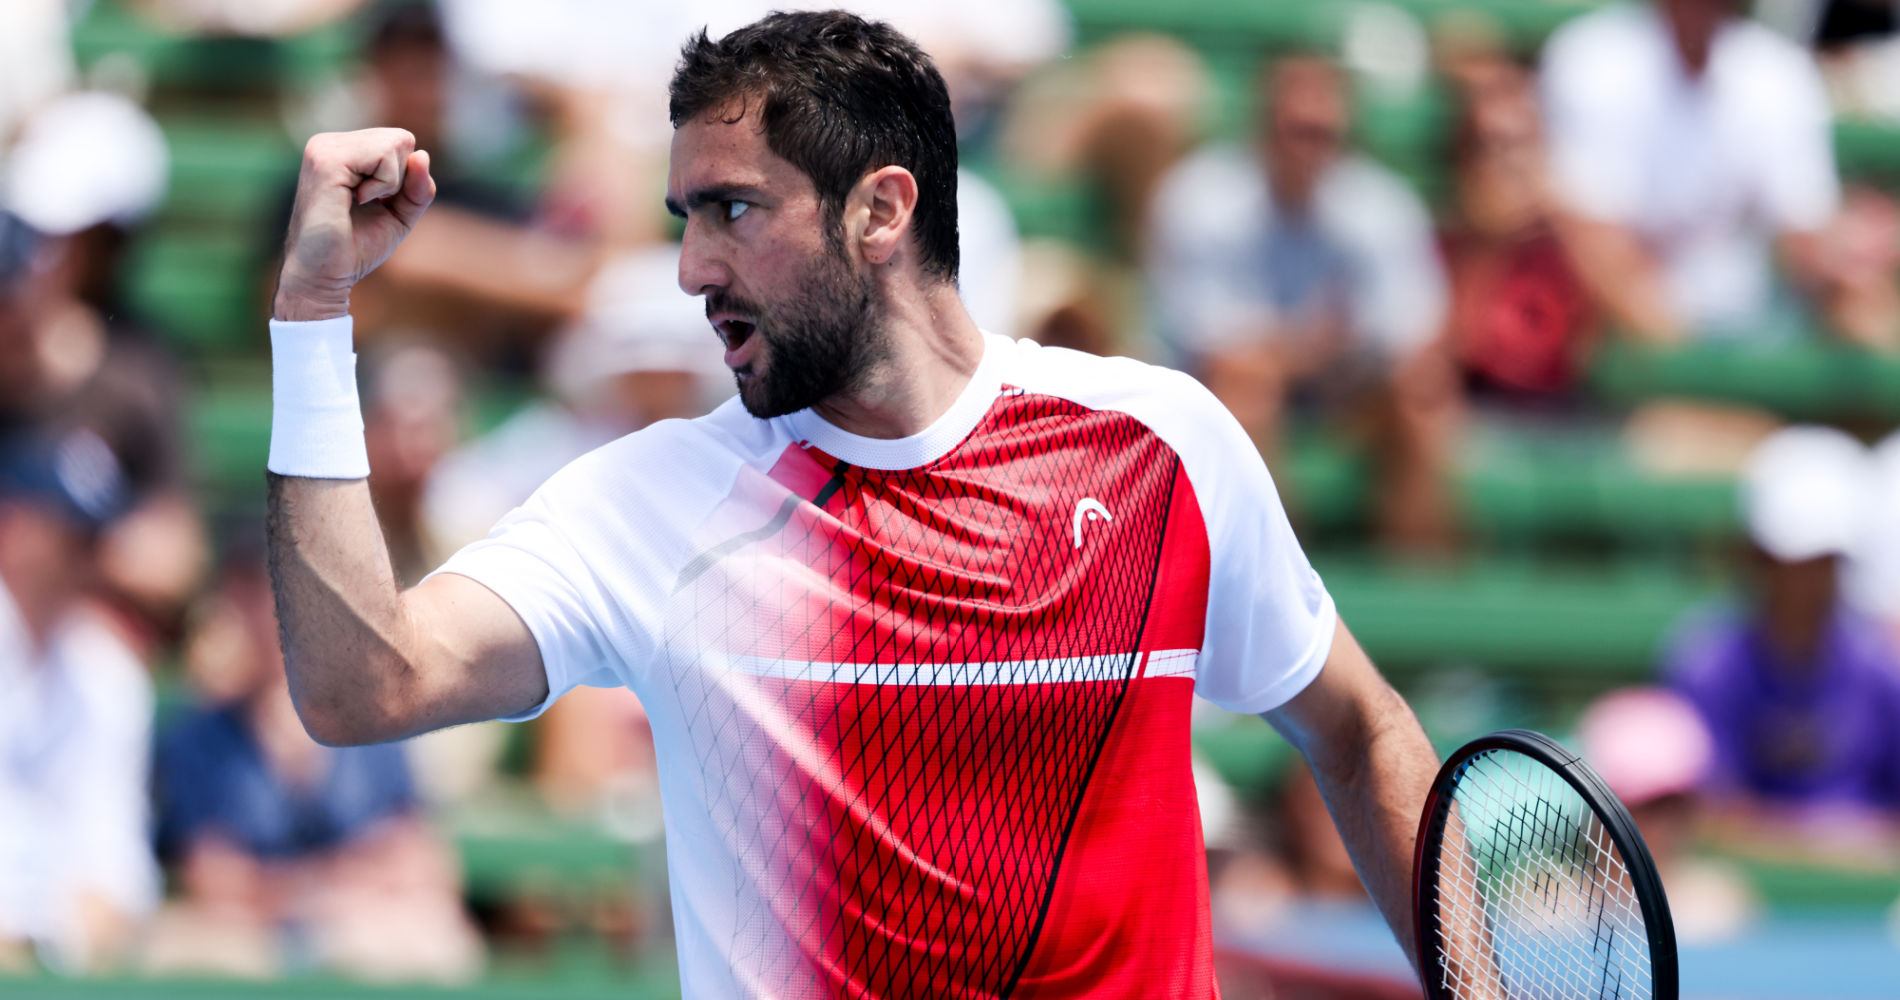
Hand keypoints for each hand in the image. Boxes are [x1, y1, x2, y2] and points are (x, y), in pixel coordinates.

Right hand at [274, 128, 435, 320]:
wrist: (323, 276)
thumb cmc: (355, 248)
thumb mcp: (399, 214)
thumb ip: (418, 187)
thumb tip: (422, 155)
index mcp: (340, 150)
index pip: (399, 142)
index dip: (404, 178)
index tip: (375, 203)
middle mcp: (328, 143)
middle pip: (401, 139)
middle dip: (399, 179)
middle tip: (367, 205)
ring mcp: (324, 148)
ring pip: (395, 143)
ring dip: (391, 183)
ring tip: (359, 203)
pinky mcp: (327, 161)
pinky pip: (384, 155)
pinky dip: (384, 185)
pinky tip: (356, 200)